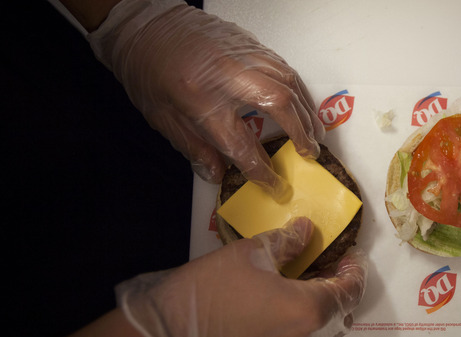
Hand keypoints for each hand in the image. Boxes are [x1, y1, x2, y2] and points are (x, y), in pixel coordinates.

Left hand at [87, 0, 324, 197]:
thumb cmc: (148, 71)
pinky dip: (298, 88)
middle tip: (311, 153)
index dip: (263, 171)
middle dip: (301, 132)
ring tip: (315, 133)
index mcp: (202, 102)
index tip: (275, 186)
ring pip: (288, 82)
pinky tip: (302, 104)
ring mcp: (243, 55)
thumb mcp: (162, 118)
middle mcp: (229, 77)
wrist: (144, 25)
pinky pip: (284, 66)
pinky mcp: (250, 43)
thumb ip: (194, 148)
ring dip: (307, 111)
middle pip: (280, 105)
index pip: (242, 146)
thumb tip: (218, 174)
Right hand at [115, 217, 366, 336]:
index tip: (348, 255)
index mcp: (310, 310)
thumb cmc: (209, 292)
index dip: (354, 270)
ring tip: (296, 286)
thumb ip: (286, 242)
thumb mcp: (250, 254)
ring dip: (316, 310)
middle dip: (337, 290)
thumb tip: (306, 231)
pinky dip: (296, 327)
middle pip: (339, 315)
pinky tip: (273, 310)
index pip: (351, 290)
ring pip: (318, 334)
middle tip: (322, 267)